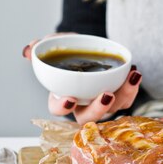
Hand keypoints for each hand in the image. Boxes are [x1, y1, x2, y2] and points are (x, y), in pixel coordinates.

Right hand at [22, 35, 142, 124]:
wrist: (88, 48)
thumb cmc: (69, 51)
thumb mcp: (54, 45)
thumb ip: (42, 48)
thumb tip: (28, 51)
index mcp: (62, 97)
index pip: (57, 109)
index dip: (62, 107)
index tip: (69, 98)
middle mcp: (82, 105)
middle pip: (88, 117)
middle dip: (98, 109)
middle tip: (106, 95)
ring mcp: (102, 104)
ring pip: (112, 110)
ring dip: (123, 96)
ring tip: (130, 77)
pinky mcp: (119, 97)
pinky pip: (127, 98)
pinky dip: (132, 87)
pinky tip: (134, 73)